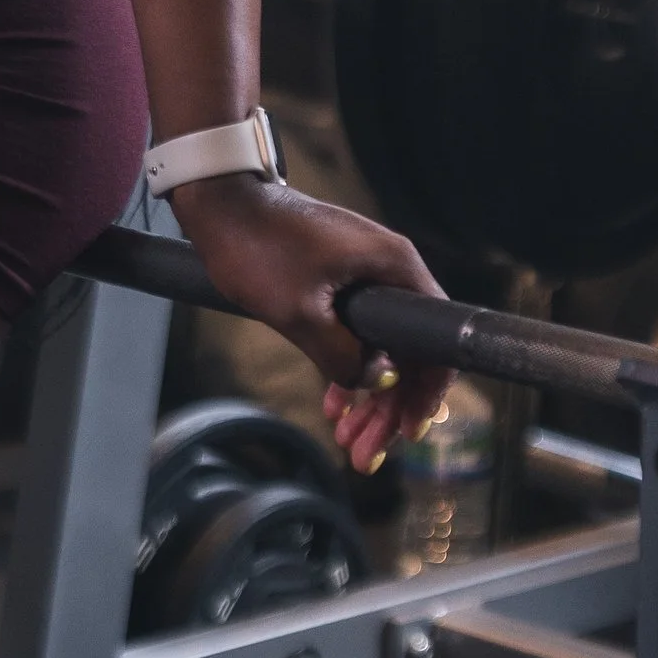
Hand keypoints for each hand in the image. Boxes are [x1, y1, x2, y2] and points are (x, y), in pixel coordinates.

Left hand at [169, 171, 452, 475]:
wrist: (221, 203)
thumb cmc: (259, 246)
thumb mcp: (299, 313)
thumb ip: (342, 356)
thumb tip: (375, 383)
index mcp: (395, 268)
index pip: (436, 342)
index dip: (426, 394)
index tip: (408, 432)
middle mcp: (390, 269)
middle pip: (410, 353)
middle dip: (389, 409)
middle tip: (366, 455)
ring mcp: (365, 274)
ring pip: (381, 349)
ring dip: (366, 398)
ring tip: (348, 442)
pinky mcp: (340, 279)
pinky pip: (357, 334)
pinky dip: (346, 370)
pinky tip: (333, 408)